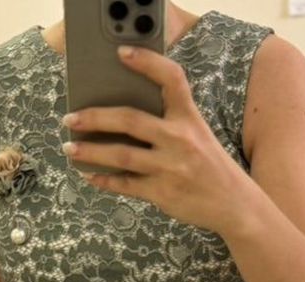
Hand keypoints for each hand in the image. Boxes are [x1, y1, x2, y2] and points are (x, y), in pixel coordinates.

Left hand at [61, 44, 250, 233]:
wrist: (234, 204)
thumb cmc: (210, 166)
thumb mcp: (199, 135)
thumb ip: (170, 123)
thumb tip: (124, 118)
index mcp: (190, 118)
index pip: (171, 79)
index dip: (147, 62)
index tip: (122, 53)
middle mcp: (180, 140)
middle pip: (130, 120)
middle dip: (95, 118)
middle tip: (71, 118)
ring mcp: (170, 168)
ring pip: (121, 155)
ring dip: (90, 151)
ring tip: (70, 148)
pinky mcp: (162, 193)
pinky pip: (125, 185)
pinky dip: (104, 180)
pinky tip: (89, 175)